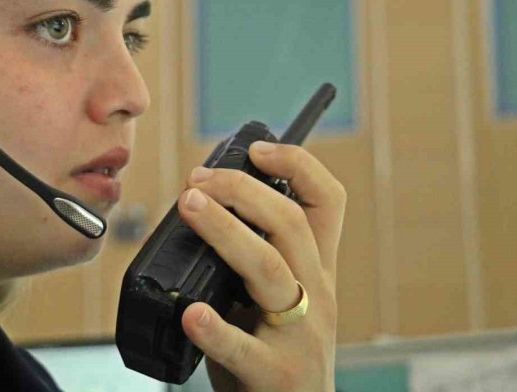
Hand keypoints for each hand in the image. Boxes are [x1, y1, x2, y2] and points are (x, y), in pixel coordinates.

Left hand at [176, 141, 345, 391]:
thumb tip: (202, 206)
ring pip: (269, 270)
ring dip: (225, 232)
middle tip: (196, 180)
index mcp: (317, 272)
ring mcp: (300, 337)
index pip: (327, 203)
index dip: (298, 165)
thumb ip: (254, 260)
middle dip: (243, 191)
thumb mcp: (279, 300)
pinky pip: (242, 348)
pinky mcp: (275, 376)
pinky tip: (190, 312)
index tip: (256, 148)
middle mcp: (317, 296)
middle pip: (290, 225)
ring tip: (189, 208)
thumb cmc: (276, 355)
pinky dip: (215, 328)